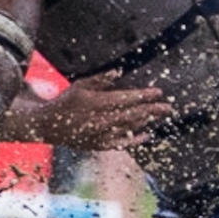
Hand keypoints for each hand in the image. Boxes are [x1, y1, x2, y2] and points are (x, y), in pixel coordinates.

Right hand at [17, 74, 173, 151]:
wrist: (49, 126)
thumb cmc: (67, 101)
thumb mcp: (81, 85)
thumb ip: (100, 79)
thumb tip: (119, 72)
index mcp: (98, 103)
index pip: (128, 99)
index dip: (145, 96)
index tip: (159, 92)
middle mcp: (102, 120)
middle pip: (134, 114)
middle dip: (153, 110)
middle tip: (169, 107)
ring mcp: (101, 135)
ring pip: (130, 128)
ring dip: (146, 122)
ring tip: (160, 116)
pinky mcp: (99, 145)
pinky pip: (121, 143)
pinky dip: (135, 139)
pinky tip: (146, 135)